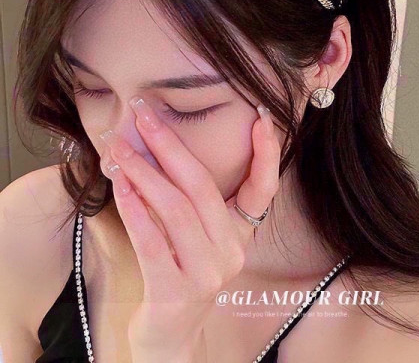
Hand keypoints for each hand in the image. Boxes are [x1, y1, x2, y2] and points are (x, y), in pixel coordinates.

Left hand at [98, 98, 280, 361]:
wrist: (170, 335)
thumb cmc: (180, 272)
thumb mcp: (197, 235)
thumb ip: (191, 200)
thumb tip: (163, 144)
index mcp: (241, 234)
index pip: (263, 189)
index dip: (267, 153)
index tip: (261, 117)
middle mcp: (232, 252)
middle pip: (202, 188)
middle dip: (171, 145)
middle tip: (145, 115)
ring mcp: (207, 274)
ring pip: (176, 210)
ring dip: (144, 173)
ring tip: (119, 149)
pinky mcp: (175, 293)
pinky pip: (152, 243)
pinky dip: (135, 210)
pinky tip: (120, 186)